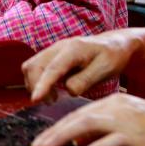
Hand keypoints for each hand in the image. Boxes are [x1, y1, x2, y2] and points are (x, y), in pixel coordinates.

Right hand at [22, 31, 140, 103]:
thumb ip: (86, 80)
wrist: (113, 44)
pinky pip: (35, 67)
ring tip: (53, 98)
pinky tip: (52, 90)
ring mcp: (53, 50)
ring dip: (35, 84)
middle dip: (36, 87)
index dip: (42, 85)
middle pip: (34, 65)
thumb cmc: (112, 56)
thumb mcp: (106, 69)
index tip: (35, 99)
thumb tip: (68, 91)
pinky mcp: (51, 56)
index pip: (53, 68)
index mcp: (74, 49)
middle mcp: (59, 47)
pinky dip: (38, 81)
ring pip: (31, 66)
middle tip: (52, 102)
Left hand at [30, 93, 144, 145]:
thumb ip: (104, 133)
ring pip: (88, 125)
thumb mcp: (130, 128)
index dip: (58, 128)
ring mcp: (128, 121)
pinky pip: (115, 141)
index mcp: (114, 103)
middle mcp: (117, 107)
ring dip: (63, 137)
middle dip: (53, 133)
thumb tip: (79, 143)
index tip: (41, 141)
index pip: (79, 115)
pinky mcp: (140, 137)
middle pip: (77, 118)